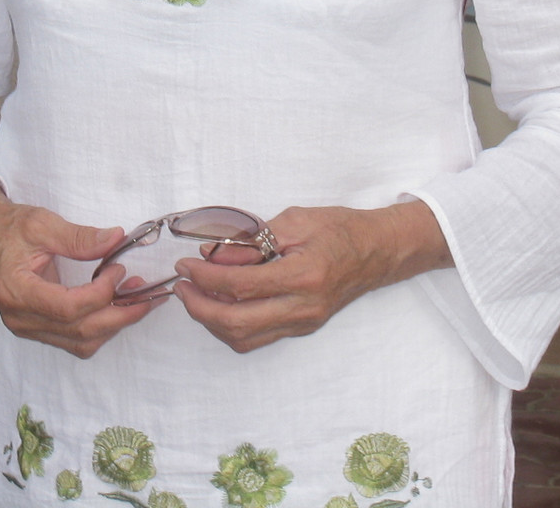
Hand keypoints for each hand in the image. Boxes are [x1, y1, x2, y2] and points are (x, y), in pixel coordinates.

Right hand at [0, 176, 158, 357]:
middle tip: (144, 293)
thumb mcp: (42, 224)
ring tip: (136, 298)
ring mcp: (27, 327)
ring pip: (80, 342)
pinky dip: (100, 327)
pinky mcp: (37, 328)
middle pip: (79, 331)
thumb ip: (78, 237)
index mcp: (15, 291)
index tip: (118, 270)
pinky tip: (116, 306)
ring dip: (113, 324)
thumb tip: (115, 239)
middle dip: (118, 315)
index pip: (67, 308)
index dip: (100, 294)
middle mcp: (19, 318)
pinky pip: (75, 340)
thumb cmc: (10, 228)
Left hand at [172, 201, 450, 353]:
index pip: (240, 285)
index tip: (185, 265)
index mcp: (303, 276)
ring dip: (212, 321)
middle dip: (199, 307)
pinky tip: (220, 304)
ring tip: (195, 295)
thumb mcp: (294, 220)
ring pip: (244, 338)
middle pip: (236, 323)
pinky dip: (231, 326)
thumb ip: (253, 240)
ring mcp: (303, 323)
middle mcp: (303, 308)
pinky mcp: (302, 328)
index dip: (205, 277)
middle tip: (182, 286)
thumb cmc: (339, 228)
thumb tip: (213, 255)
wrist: (377, 250)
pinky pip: (257, 337)